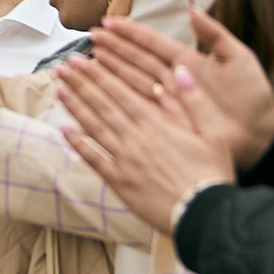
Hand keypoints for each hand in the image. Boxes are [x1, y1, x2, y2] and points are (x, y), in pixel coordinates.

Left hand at [58, 44, 235, 231]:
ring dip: (74, 107)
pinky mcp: (120, 182)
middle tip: (62, 66)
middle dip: (81, 83)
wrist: (204, 214)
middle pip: (102, 105)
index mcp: (157, 124)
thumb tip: (181, 69)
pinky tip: (64, 130)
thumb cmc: (212, 173)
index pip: (121, 92)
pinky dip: (78, 145)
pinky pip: (94, 160)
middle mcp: (136, 139)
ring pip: (94, 128)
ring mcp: (124, 161)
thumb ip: (195, 99)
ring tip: (58, 88)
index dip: (99, 75)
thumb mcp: (214, 132)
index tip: (81, 60)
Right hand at [91, 9, 273, 168]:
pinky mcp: (166, 119)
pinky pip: (137, 105)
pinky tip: (101, 89)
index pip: (152, 42)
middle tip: (91, 37)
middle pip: (136, 59)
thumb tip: (192, 10)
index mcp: (187, 61)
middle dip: (113, 47)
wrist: (260, 135)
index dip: (130, 32)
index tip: (109, 22)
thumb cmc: (253, 98)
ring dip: (110, 69)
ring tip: (88, 58)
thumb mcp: (239, 60)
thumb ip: (214, 35)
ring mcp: (167, 99)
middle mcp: (173, 78)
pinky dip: (118, 97)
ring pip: (132, 80)